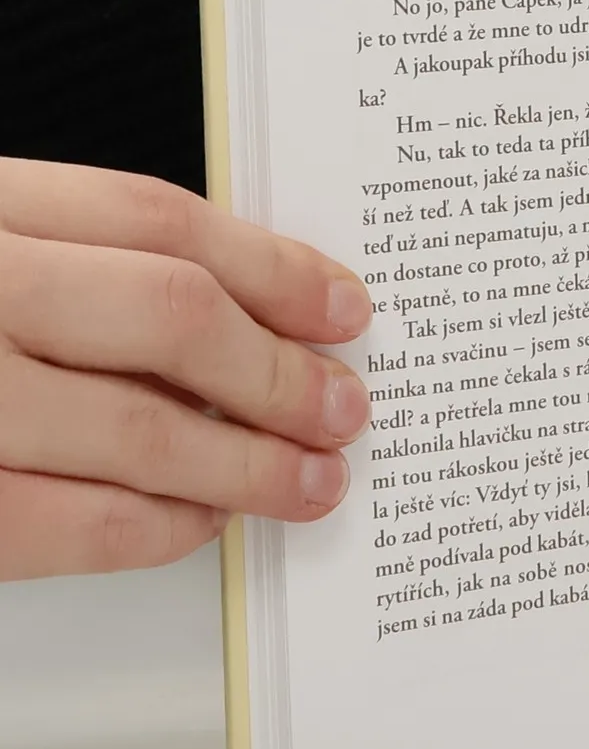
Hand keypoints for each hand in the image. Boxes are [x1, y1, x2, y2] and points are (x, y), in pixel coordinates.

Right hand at [0, 161, 372, 578]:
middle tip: (344, 409)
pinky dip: (165, 526)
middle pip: (173, 315)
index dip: (273, 268)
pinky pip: (84, 525)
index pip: (156, 221)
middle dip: (281, 372)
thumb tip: (250, 319)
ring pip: (143, 431)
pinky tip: (204, 517)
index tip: (344, 309)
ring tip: (309, 480)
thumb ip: (86, 268)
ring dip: (251, 464)